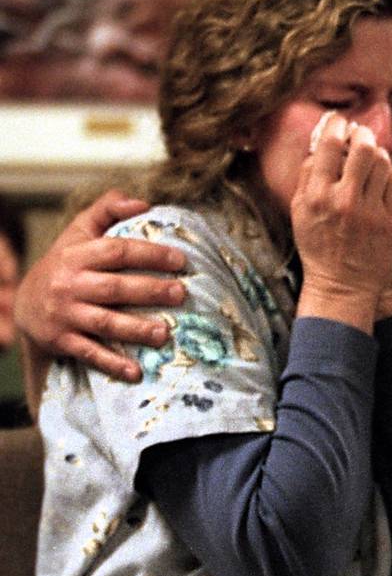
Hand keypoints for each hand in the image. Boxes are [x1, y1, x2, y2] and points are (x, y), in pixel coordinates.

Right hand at [15, 190, 186, 398]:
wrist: (25, 305)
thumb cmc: (66, 264)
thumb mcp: (79, 232)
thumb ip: (107, 210)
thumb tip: (143, 202)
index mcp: (76, 256)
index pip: (116, 252)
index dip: (149, 254)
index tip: (180, 260)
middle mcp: (69, 285)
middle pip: (115, 288)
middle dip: (150, 291)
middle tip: (181, 294)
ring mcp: (66, 315)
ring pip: (105, 323)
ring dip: (136, 329)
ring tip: (165, 334)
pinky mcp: (63, 341)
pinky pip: (90, 353)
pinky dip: (113, 363)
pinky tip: (137, 372)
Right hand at [292, 116, 391, 332]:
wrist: (343, 284)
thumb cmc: (319, 247)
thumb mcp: (301, 212)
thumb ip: (308, 177)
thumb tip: (322, 144)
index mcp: (317, 195)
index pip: (330, 146)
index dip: (337, 126)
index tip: (341, 121)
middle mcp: (344, 200)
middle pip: (363, 149)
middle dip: (364, 135)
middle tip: (364, 134)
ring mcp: (371, 210)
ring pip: (385, 163)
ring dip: (381, 154)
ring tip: (376, 157)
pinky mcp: (391, 219)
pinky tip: (389, 176)